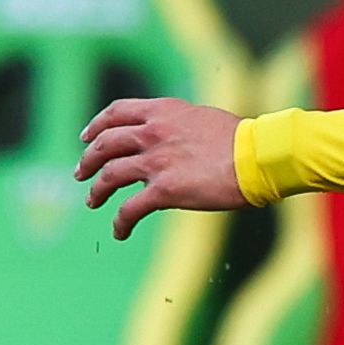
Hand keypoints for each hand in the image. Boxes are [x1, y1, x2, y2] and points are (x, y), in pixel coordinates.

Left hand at [75, 98, 244, 240]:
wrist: (261, 157)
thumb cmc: (245, 141)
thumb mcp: (205, 119)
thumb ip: (181, 125)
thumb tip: (175, 138)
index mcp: (164, 112)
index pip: (117, 112)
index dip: (96, 125)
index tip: (87, 137)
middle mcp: (153, 133)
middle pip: (104, 144)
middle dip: (88, 160)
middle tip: (81, 173)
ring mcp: (156, 162)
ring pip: (109, 176)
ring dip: (96, 191)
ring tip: (92, 201)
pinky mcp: (164, 191)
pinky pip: (129, 209)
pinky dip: (120, 222)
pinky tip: (119, 232)